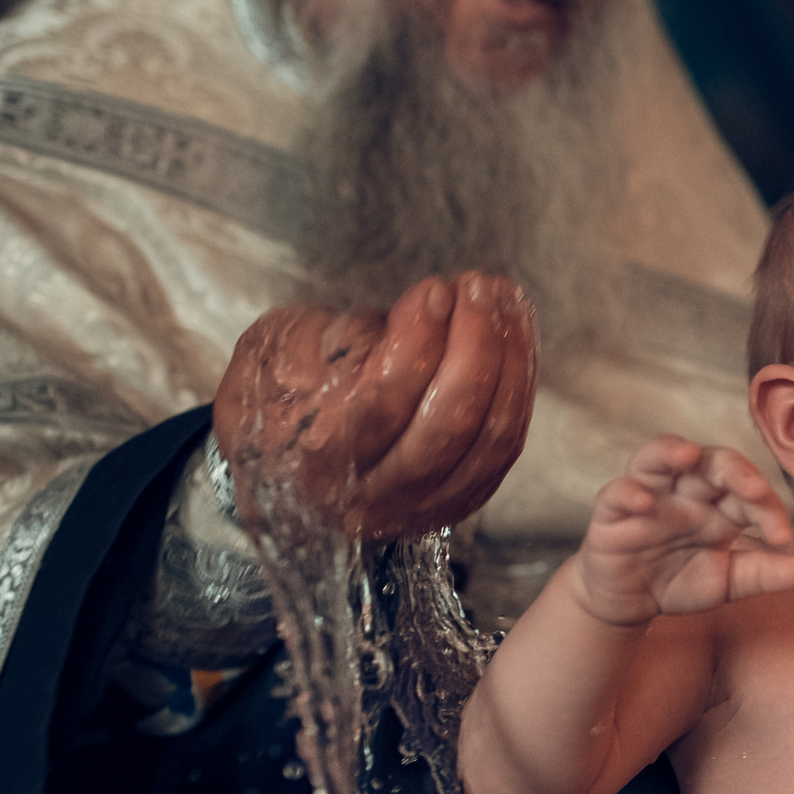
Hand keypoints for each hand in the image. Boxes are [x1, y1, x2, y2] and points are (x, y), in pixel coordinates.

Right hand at [213, 272, 536, 540]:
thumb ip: (332, 337)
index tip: (434, 289)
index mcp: (316, 452)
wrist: (275, 463)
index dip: (420, 337)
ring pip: (490, 437)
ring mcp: (422, 506)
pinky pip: (505, 444)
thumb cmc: (275, 390)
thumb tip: (414, 316)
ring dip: (509, 358)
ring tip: (502, 297)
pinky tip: (514, 334)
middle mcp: (372, 495)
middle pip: (449, 425)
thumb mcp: (276, 349)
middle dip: (477, 345)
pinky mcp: (459, 499)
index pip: (384, 398)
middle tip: (478, 287)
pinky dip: (518, 385)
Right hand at [573, 436, 793, 627]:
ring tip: (688, 454)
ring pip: (657, 457)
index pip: (748, 491)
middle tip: (754, 489)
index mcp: (718, 505)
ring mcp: (647, 497)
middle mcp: (685, 492)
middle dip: (734, 469)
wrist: (629, 604)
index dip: (768, 508)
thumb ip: (760, 575)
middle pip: (710, 462)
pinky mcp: (611, 513)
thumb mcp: (724, 583)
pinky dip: (628, 492)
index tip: (782, 538)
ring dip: (670, 450)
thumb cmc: (679, 582)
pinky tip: (644, 502)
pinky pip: (616, 492)